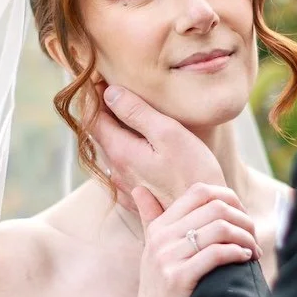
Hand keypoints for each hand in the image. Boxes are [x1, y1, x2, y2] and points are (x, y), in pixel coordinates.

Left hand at [93, 85, 224, 208]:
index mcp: (119, 151)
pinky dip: (124, 150)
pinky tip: (140, 145)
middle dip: (103, 111)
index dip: (94, 95)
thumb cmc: (192, 172)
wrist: (204, 219)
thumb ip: (136, 112)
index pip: (92, 117)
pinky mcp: (137, 196)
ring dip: (114, 130)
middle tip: (114, 88)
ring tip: (128, 112)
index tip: (103, 78)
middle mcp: (116, 170)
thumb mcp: (168, 133)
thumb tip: (109, 92)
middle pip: (99, 134)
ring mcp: (125, 185)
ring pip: (110, 151)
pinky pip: (122, 168)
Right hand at [121, 183, 261, 296]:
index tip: (242, 217)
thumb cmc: (160, 295)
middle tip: (253, 237)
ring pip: (219, 228)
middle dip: (243, 220)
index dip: (228, 198)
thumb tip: (139, 188)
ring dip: (246, 237)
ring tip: (253, 251)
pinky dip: (238, 253)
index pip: (199, 192)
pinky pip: (216, 253)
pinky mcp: (177, 279)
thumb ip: (151, 219)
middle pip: (215, 207)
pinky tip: (245, 260)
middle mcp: (161, 238)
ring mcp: (167, 258)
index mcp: (159, 227)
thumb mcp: (152, 253)